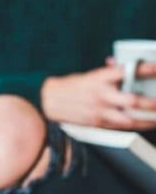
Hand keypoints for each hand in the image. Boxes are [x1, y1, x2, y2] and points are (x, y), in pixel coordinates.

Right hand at [41, 63, 155, 129]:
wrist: (49, 101)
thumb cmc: (70, 88)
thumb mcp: (90, 75)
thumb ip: (110, 72)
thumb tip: (126, 67)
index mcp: (100, 77)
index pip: (128, 71)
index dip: (147, 69)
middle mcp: (101, 94)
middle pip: (131, 100)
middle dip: (151, 103)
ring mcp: (99, 111)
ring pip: (129, 118)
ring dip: (148, 119)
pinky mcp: (97, 123)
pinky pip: (121, 126)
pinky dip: (137, 125)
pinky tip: (147, 124)